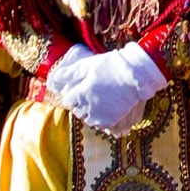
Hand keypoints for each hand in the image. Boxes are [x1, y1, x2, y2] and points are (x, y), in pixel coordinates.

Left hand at [47, 41, 169, 134]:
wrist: (135, 75)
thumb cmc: (110, 67)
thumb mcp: (87, 65)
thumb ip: (69, 73)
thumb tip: (54, 78)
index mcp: (80, 93)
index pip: (67, 100)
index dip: (72, 94)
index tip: (79, 89)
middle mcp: (87, 107)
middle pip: (77, 111)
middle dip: (80, 104)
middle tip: (91, 94)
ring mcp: (99, 116)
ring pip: (87, 119)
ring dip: (90, 112)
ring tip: (99, 102)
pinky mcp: (110, 121)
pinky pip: (100, 125)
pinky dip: (101, 119)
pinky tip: (106, 109)